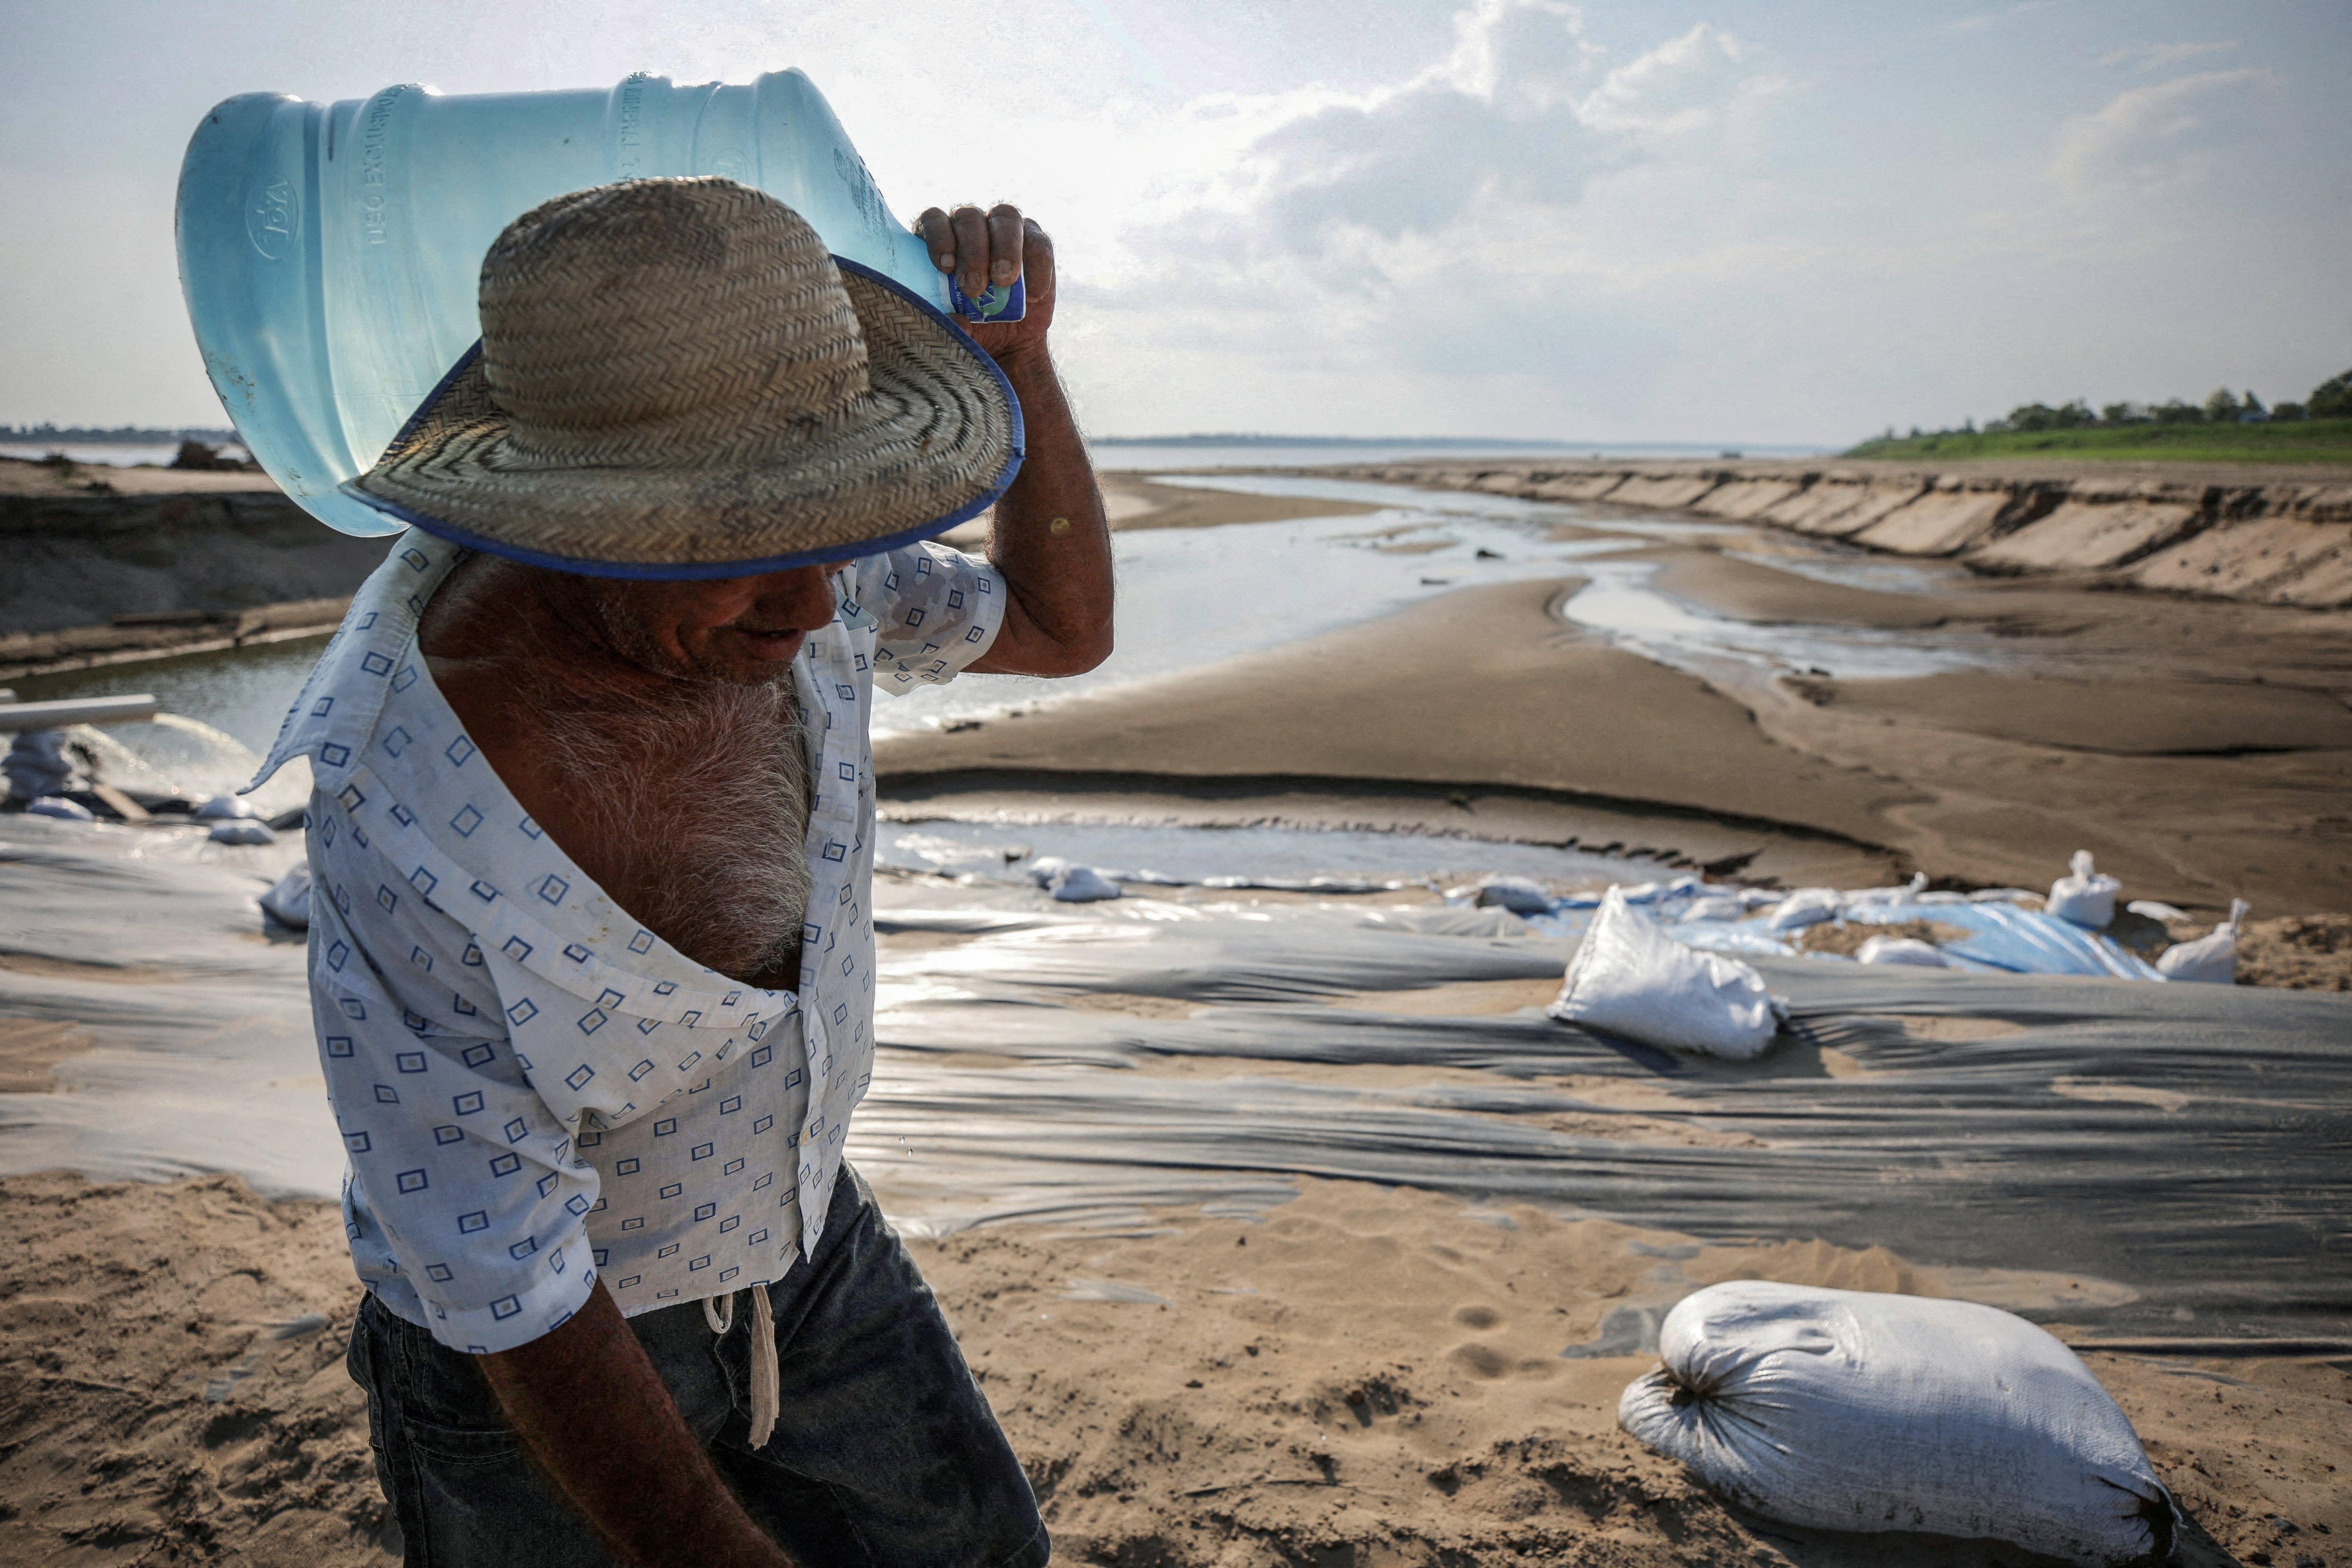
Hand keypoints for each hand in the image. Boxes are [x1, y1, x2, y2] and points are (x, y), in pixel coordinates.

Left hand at [914, 204, 1054, 363]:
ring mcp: (1005, 228)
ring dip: (1005, 249)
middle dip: (972, 252)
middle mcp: (972, 225)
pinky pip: (1039, 243)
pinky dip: (1037, 268)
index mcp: (941, 237)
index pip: (934, 219)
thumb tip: (955, 321)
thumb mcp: (955, 327)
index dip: (938, 237)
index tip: (945, 267)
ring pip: (1006, 217)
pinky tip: (1032, 295)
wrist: (1007, 338)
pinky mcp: (1036, 241)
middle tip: (974, 288)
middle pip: (969, 218)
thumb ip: (949, 323)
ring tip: (1003, 283)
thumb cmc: (971, 323)